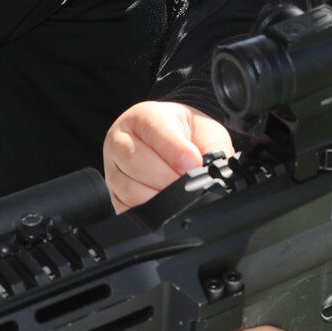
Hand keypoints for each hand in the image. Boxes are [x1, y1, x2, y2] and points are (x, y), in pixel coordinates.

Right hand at [103, 101, 231, 211]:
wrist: (172, 139)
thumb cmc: (184, 133)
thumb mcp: (204, 130)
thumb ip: (213, 147)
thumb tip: (218, 169)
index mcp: (142, 117)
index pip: (154, 131)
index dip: (175, 151)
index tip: (194, 162)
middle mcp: (121, 140)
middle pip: (135, 161)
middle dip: (168, 178)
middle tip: (189, 183)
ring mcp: (113, 168)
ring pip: (129, 188)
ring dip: (159, 197)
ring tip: (180, 197)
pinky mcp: (114, 194)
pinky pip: (126, 208)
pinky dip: (148, 213)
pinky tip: (165, 208)